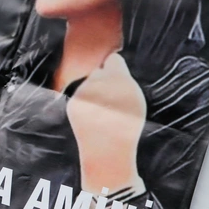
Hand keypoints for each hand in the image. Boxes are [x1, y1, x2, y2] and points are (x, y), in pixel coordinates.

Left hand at [67, 53, 145, 192]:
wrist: (107, 150)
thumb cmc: (126, 125)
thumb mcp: (135, 100)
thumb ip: (124, 79)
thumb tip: (112, 58)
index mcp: (121, 81)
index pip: (113, 60)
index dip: (115, 68)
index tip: (117, 76)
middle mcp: (100, 84)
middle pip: (99, 71)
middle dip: (104, 81)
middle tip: (112, 101)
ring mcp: (84, 94)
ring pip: (88, 84)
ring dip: (94, 92)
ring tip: (103, 112)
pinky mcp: (73, 103)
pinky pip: (80, 95)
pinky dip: (85, 103)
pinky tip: (93, 117)